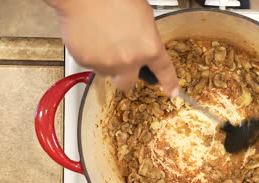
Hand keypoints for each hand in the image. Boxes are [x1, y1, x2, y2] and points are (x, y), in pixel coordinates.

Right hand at [45, 0, 178, 96]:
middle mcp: (129, 60)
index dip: (169, 83)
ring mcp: (106, 63)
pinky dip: (90, 54)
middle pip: (128, 84)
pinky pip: (90, 64)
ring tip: (102, 38)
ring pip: (107, 72)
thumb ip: (146, 35)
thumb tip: (143, 42)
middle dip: (125, 76)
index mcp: (149, 47)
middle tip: (120, 62)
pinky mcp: (86, 61)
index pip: (164, 70)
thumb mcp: (143, 14)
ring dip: (107, 62)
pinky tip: (90, 36)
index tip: (172, 92)